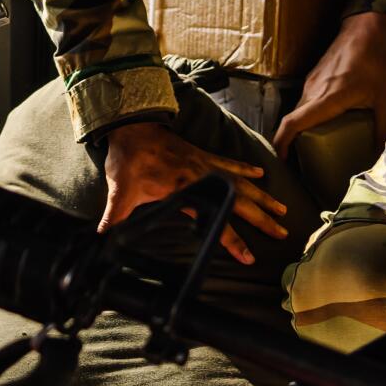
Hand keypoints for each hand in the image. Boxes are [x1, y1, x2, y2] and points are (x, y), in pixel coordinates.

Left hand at [101, 121, 287, 263]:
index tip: (249, 257)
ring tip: (283, 210)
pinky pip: (230, 162)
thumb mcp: (121, 190)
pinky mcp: (203, 155)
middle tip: (283, 233)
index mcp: (185, 190)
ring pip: (242, 182)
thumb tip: (102, 237)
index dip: (233, 241)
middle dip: (262, 219)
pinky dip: (246, 168)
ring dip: (263, 196)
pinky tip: (262, 172)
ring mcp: (205, 165)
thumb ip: (115, 215)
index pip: (215, 221)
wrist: (132, 127)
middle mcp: (201, 177)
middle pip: (239, 201)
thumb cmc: (128, 160)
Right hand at [274, 11, 385, 159]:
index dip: (282, 143)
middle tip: (299, 162)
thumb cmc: (377, 62)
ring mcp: (312, 81)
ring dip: (299, 128)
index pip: (293, 123)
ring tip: (309, 146)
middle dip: (290, 142)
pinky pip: (305, 100)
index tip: (282, 160)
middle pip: (293, 120)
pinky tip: (322, 122)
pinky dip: (307, 116)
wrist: (369, 27)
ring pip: (299, 109)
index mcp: (326, 98)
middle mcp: (313, 90)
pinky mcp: (315, 75)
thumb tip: (384, 155)